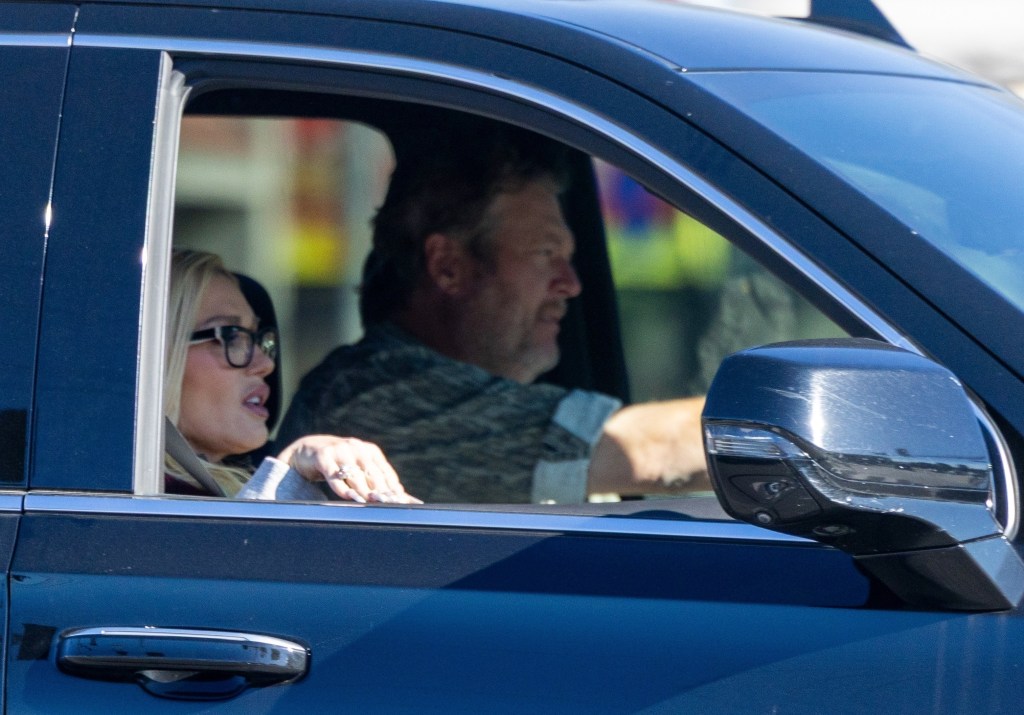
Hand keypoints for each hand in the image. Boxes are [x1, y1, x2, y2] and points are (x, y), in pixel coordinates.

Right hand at [276, 435, 421, 503]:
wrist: (308, 450)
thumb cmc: (339, 464)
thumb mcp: (358, 468)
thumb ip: (374, 480)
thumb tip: (401, 496)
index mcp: (370, 450)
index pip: (384, 472)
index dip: (393, 487)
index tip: (401, 502)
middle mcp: (356, 447)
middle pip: (372, 474)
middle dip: (381, 491)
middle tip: (389, 505)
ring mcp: (339, 450)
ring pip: (355, 476)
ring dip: (364, 491)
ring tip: (373, 503)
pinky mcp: (323, 457)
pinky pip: (334, 476)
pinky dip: (342, 487)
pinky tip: (350, 497)